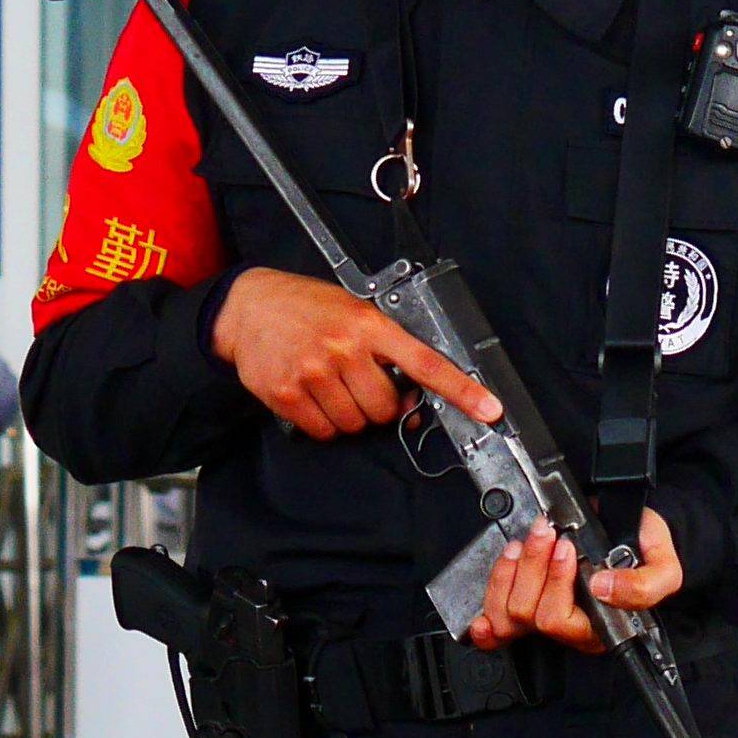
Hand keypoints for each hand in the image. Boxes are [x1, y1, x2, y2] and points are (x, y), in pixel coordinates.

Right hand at [213, 265, 500, 440]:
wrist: (248, 306)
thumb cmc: (308, 308)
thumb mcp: (354, 312)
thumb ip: (385, 350)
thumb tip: (411, 400)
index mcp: (369, 324)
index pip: (426, 362)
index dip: (461, 389)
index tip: (489, 408)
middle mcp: (343, 347)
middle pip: (386, 408)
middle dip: (378, 405)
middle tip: (360, 384)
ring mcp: (313, 372)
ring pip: (355, 424)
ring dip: (349, 415)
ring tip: (332, 385)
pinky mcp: (287, 394)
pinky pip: (324, 431)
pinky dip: (323, 423)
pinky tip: (312, 396)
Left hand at [469, 509, 678, 652]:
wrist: (636, 530)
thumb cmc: (647, 551)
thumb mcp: (663, 569)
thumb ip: (643, 586)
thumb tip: (603, 588)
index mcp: (599, 628)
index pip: (559, 620)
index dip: (556, 583)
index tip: (567, 549)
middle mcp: (569, 628)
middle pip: (527, 613)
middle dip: (533, 566)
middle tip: (547, 534)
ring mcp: (544, 616)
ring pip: (506, 613)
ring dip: (511, 571)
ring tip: (528, 543)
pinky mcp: (526, 601)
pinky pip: (495, 620)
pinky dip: (487, 606)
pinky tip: (483, 607)